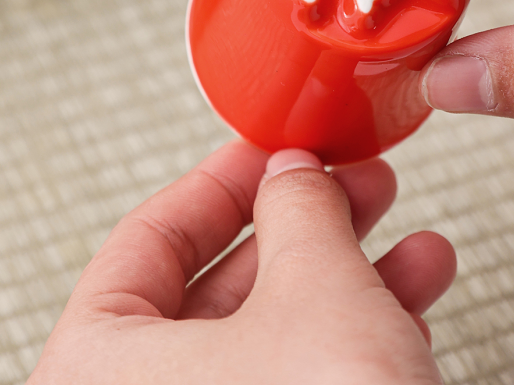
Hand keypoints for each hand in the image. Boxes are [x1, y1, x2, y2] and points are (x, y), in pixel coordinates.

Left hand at [28, 141, 455, 383]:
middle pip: (224, 286)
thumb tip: (294, 171)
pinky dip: (362, 330)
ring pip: (280, 333)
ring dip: (352, 273)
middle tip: (348, 185)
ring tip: (408, 239)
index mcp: (101, 371)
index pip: (148, 241)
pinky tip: (413, 296)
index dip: (220, 183)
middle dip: (304, 224)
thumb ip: (296, 208)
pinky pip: (310, 377)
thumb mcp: (315, 288)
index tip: (268, 151)